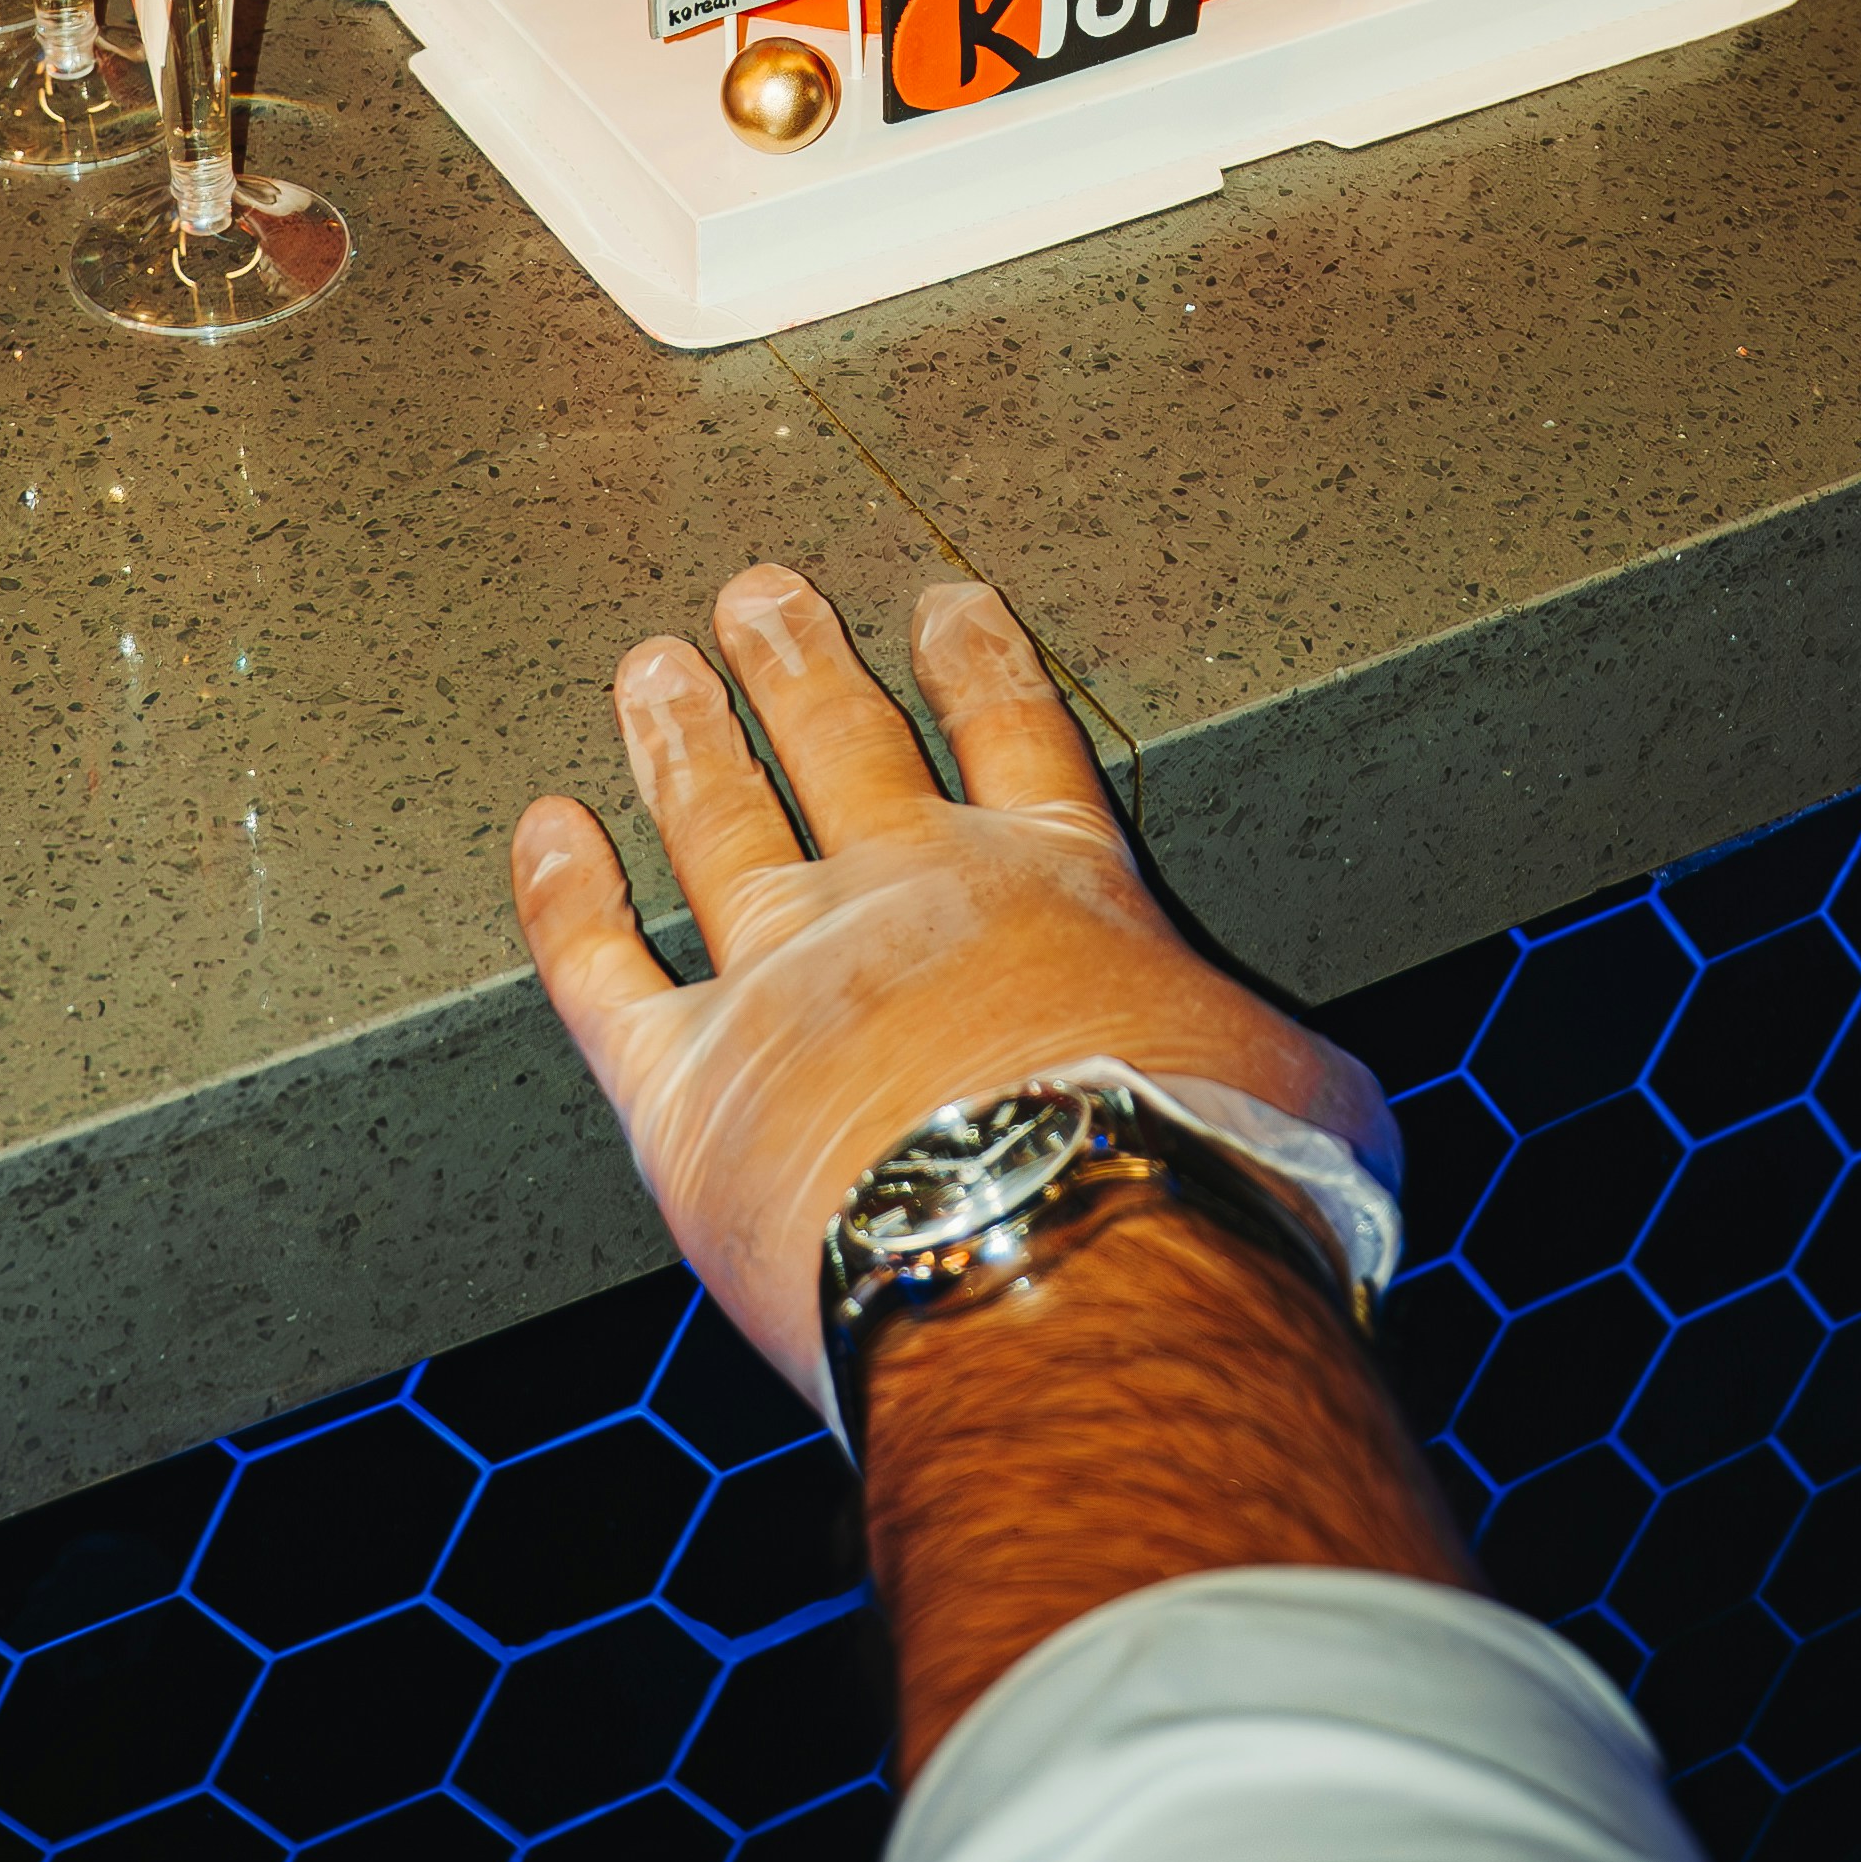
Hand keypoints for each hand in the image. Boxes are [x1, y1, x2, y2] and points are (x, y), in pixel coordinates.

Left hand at [512, 564, 1391, 1417]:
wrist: (1060, 1264)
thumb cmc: (1200, 1190)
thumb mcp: (1311, 1101)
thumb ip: (1287, 1067)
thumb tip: (1316, 1110)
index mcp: (1059, 888)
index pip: (1012, 736)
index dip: (974, 661)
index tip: (942, 605)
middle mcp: (911, 900)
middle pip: (843, 743)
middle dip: (797, 662)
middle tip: (757, 597)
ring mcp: (786, 978)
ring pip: (718, 820)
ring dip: (682, 735)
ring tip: (655, 669)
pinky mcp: (684, 1084)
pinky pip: (600, 967)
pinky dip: (563, 894)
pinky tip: (543, 832)